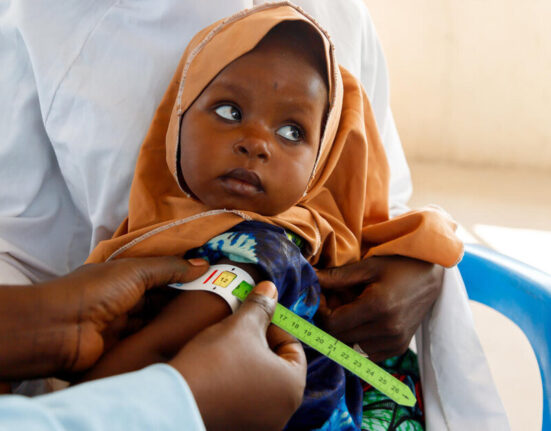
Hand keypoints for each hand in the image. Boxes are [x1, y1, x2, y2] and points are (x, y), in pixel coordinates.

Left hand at [0, 256, 207, 378]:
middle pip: (158, 295)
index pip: (158, 271)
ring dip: (174, 316)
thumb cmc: (95, 291)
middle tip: (214, 297)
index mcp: (123, 273)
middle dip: (182, 295)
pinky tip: (186, 334)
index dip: (181, 272)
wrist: (59, 330)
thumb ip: (169, 268)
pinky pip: (147, 337)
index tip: (209, 274)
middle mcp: (122, 295)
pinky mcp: (122, 345)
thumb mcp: (135, 271)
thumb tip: (204, 264)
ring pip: (154, 317)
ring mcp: (121, 321)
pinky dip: (163, 335)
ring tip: (207, 316)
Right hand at [170, 281, 306, 430]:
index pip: (293, 347)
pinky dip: (236, 383)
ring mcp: (261, 424)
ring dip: (247, 363)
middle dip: (260, 344)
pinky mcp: (238, 428)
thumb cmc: (213, 362)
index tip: (254, 317)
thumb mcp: (241, 325)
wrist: (173, 401)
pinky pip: (244, 400)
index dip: (274, 326)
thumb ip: (260, 306)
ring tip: (226, 348)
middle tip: (239, 330)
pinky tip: (217, 370)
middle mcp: (283, 412)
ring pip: (260, 383)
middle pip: (278, 366)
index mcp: (292, 387)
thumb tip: (271, 289)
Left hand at [317, 255, 443, 361]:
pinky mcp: (398, 349)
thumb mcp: (368, 266)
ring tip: (346, 311)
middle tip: (330, 303)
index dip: (320, 312)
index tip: (320, 299)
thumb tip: (310, 278)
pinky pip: (365, 354)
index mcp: (378, 307)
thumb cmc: (398, 266)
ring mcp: (394, 343)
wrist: (432, 277)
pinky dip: (356, 342)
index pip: (333, 324)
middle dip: (328, 322)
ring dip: (341, 333)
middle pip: (339, 338)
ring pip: (350, 348)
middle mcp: (387, 330)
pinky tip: (360, 323)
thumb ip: (337, 277)